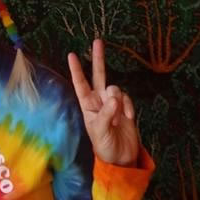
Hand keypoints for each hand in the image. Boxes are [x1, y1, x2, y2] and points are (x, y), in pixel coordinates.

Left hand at [68, 39, 138, 166]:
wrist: (121, 159)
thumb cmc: (104, 146)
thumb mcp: (100, 131)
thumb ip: (107, 113)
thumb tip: (114, 97)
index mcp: (88, 105)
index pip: (80, 84)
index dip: (76, 70)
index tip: (71, 55)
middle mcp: (99, 100)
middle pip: (99, 75)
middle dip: (98, 59)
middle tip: (97, 41)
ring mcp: (113, 103)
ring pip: (115, 88)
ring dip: (118, 100)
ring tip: (118, 117)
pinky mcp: (126, 108)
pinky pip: (127, 99)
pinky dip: (128, 107)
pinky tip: (128, 118)